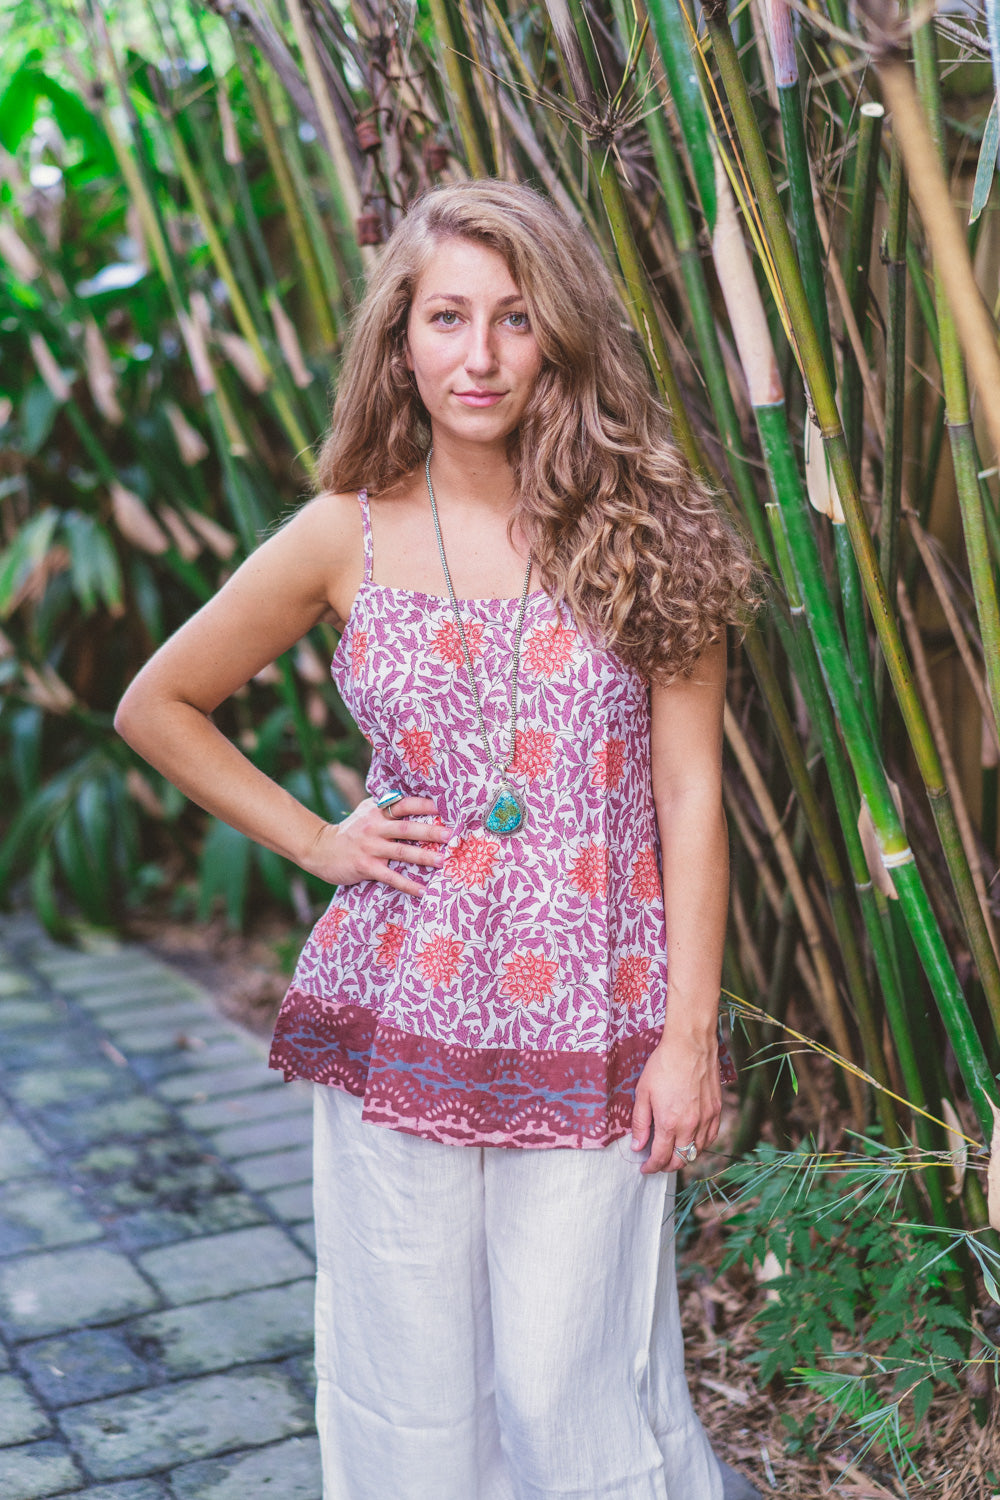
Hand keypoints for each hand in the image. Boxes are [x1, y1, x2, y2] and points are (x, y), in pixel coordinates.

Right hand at [303, 795, 452, 897]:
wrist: (320, 849)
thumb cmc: (350, 831)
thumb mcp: (365, 812)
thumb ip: (386, 807)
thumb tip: (416, 802)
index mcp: (377, 811)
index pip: (404, 805)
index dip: (423, 805)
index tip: (444, 807)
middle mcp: (374, 827)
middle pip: (407, 828)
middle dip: (430, 831)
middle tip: (451, 835)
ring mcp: (370, 847)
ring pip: (402, 851)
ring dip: (424, 857)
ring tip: (443, 861)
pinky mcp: (366, 867)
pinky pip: (391, 877)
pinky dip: (408, 884)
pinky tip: (423, 891)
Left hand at [630, 1030, 721, 1175]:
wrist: (690, 1046)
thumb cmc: (663, 1066)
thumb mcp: (643, 1093)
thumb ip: (640, 1123)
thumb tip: (638, 1146)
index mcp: (669, 1123)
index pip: (661, 1157)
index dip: (651, 1167)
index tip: (644, 1168)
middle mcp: (690, 1126)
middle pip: (681, 1159)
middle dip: (667, 1166)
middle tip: (657, 1163)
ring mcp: (706, 1119)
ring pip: (697, 1151)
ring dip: (684, 1157)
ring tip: (673, 1153)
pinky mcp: (716, 1110)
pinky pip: (710, 1137)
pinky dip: (700, 1145)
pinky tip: (692, 1142)